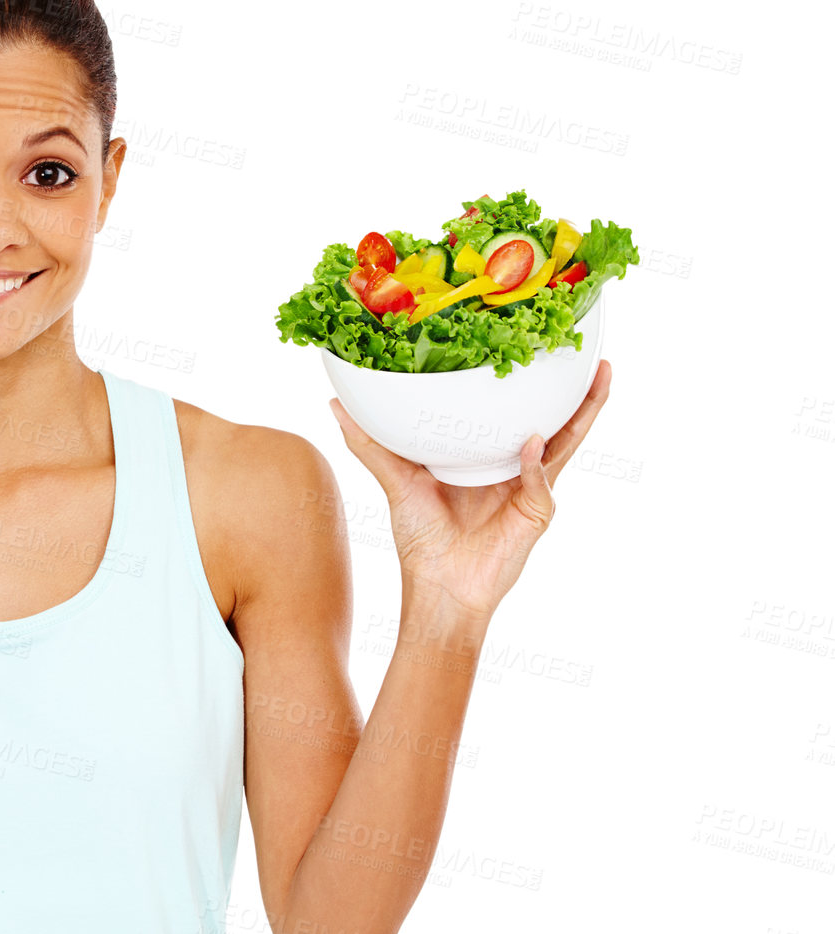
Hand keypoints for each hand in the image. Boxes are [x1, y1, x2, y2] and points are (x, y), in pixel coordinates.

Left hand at [328, 359, 613, 618]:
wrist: (437, 588)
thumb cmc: (420, 540)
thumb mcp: (395, 481)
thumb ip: (370, 444)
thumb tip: (335, 404)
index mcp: (487, 456)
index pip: (512, 412)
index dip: (524, 384)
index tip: (528, 344)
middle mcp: (515, 468)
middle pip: (553, 420)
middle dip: (573, 388)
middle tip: (579, 347)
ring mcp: (531, 489)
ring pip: (566, 442)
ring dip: (585, 411)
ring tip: (598, 375)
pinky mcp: (536, 512)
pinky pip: (541, 480)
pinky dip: (535, 462)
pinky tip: (529, 443)